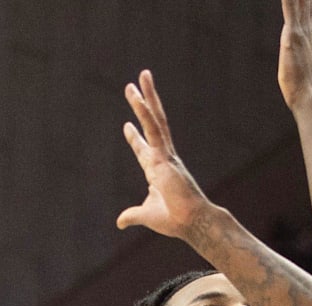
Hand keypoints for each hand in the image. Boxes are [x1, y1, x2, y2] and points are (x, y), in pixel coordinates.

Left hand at [117, 70, 210, 239]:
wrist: (191, 222)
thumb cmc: (174, 220)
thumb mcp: (146, 215)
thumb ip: (132, 215)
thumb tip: (120, 222)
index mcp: (157, 172)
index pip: (143, 150)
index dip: (134, 139)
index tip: (126, 126)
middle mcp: (162, 158)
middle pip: (151, 126)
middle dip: (144, 106)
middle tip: (135, 87)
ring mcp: (165, 154)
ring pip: (155, 119)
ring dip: (147, 97)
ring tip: (141, 77)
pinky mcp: (165, 154)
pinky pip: (154, 128)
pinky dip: (145, 112)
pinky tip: (138, 97)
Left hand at [278, 0, 311, 108]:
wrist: (310, 99)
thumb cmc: (304, 90)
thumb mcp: (301, 68)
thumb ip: (300, 57)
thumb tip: (300, 61)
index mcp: (311, 36)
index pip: (310, 6)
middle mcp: (309, 30)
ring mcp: (302, 31)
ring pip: (300, 0)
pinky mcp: (293, 35)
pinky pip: (290, 7)